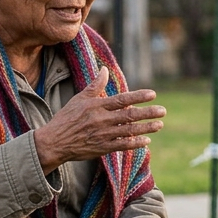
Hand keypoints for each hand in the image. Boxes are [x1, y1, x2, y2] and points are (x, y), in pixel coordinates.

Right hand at [32, 69, 164, 173]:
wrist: (54, 142)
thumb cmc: (66, 118)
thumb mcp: (79, 99)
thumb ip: (95, 86)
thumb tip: (104, 70)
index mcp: (96, 106)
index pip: (122, 99)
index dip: (138, 96)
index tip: (152, 94)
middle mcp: (101, 120)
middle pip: (129, 115)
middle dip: (148, 113)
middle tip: (163, 111)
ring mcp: (103, 135)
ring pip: (129, 131)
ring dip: (146, 128)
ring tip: (159, 124)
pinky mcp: (102, 148)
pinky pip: (122, 145)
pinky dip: (135, 143)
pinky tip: (147, 140)